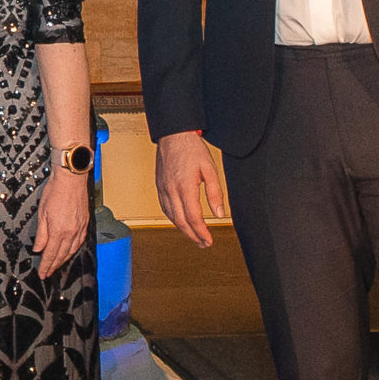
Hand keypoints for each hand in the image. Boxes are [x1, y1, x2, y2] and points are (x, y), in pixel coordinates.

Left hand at [35, 165, 93, 278]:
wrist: (71, 179)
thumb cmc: (54, 192)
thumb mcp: (42, 214)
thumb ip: (41, 234)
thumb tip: (38, 249)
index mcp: (59, 231)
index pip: (51, 254)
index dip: (46, 266)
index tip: (42, 274)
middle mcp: (72, 232)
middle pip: (62, 255)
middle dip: (54, 266)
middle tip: (48, 273)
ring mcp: (80, 228)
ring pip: (72, 250)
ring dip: (64, 259)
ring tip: (58, 265)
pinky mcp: (85, 222)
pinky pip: (80, 241)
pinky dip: (74, 249)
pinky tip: (70, 251)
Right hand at [154, 129, 224, 247]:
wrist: (173, 135)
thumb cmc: (191, 149)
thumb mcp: (210, 170)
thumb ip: (215, 193)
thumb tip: (219, 213)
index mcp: (185, 187)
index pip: (193, 217)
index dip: (201, 232)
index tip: (209, 240)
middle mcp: (171, 190)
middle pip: (181, 222)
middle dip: (193, 236)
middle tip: (203, 244)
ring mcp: (163, 189)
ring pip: (171, 217)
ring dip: (183, 230)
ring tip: (195, 237)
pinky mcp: (159, 187)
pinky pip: (165, 208)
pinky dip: (174, 219)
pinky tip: (181, 221)